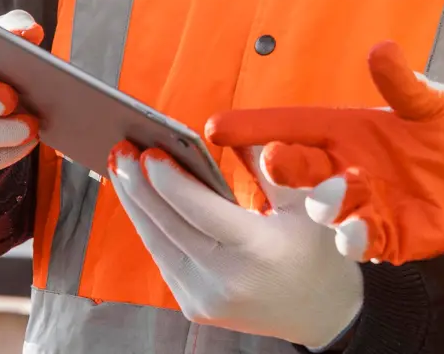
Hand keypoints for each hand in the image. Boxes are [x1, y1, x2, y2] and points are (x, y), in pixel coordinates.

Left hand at [108, 141, 362, 350]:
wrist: (322, 313)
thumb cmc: (318, 248)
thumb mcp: (307, 202)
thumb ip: (267, 166)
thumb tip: (226, 129)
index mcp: (259, 252)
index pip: (203, 213)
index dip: (171, 182)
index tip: (149, 152)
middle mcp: (227, 281)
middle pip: (170, 228)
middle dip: (141, 187)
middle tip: (121, 149)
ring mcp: (207, 299)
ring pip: (159, 244)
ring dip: (137, 204)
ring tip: (121, 166)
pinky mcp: (196, 306)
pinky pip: (165, 259)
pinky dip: (150, 226)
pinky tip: (139, 197)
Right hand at [206, 39, 443, 264]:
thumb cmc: (443, 133)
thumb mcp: (428, 103)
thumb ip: (402, 84)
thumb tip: (382, 48)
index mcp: (343, 130)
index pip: (291, 125)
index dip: (254, 126)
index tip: (216, 126)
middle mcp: (341, 168)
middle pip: (297, 168)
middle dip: (280, 166)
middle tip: (273, 159)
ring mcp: (358, 205)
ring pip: (324, 207)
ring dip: (325, 199)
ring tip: (341, 186)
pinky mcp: (382, 237)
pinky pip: (358, 241)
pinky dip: (354, 236)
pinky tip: (359, 230)